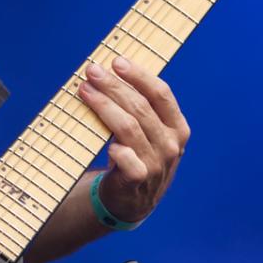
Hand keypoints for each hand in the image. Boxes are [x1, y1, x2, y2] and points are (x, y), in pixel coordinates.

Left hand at [77, 56, 189, 224]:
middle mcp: (171, 145)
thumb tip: (110, 73)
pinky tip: (104, 141)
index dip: (139, 75)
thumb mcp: (150, 134)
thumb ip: (141, 109)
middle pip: (140, 107)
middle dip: (113, 86)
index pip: (161, 94)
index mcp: (177, 128)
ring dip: (104, 106)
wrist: (132, 201)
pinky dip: (115, 148)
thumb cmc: (137, 157)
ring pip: (128, 127)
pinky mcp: (139, 181)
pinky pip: (126, 159)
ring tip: (85, 91)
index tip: (117, 61)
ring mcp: (156, 164)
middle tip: (92, 72)